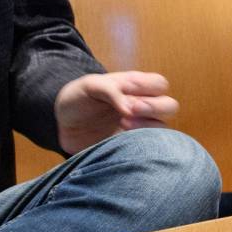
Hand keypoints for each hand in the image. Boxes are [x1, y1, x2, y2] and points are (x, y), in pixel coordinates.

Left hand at [54, 71, 176, 153]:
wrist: (62, 124)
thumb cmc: (77, 99)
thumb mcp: (89, 86)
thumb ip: (110, 90)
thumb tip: (130, 109)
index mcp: (135, 87)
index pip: (159, 84)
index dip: (149, 87)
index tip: (128, 91)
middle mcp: (142, 106)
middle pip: (169, 106)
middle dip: (154, 108)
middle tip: (130, 111)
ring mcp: (138, 127)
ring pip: (163, 127)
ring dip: (147, 126)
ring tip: (123, 124)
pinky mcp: (131, 145)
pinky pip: (149, 147)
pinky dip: (140, 142)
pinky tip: (121, 138)